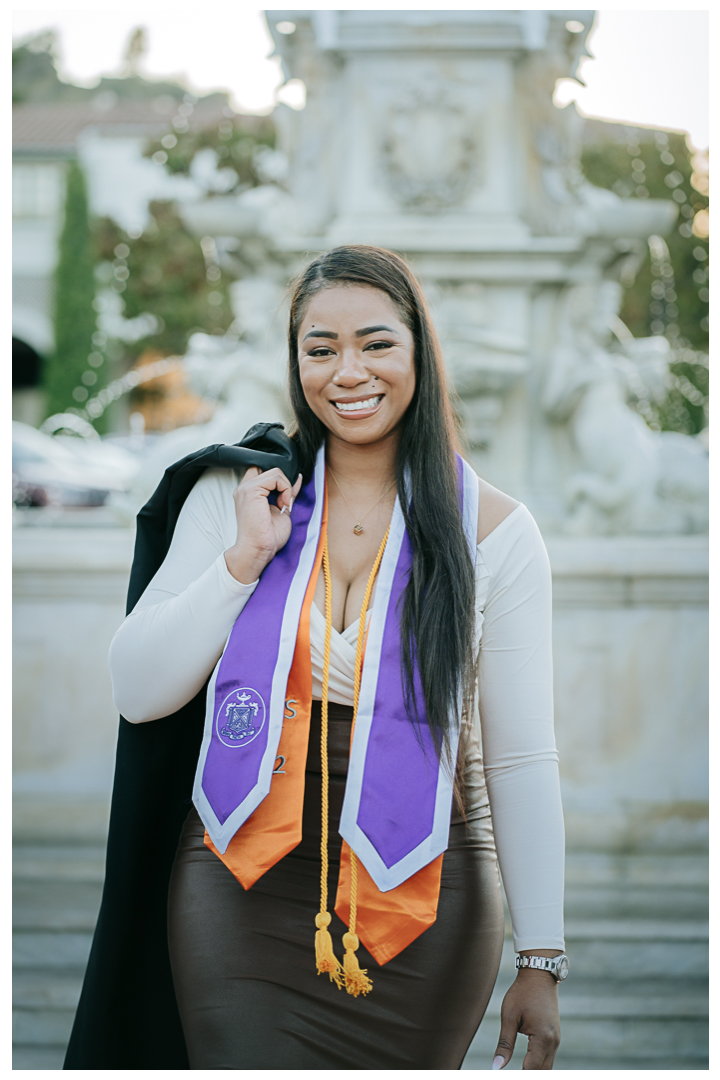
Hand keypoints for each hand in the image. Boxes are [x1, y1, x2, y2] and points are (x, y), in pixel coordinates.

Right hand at [224, 467, 302, 584]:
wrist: (258, 549)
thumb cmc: (267, 537)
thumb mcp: (281, 509)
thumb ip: (287, 493)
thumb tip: (297, 478)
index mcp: (249, 493)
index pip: (263, 472)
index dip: (278, 479)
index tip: (286, 495)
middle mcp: (244, 488)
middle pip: (270, 469)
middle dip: (283, 482)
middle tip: (285, 501)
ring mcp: (246, 488)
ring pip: (275, 472)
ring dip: (286, 487)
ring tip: (284, 505)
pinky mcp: (252, 490)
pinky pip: (276, 477)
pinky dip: (286, 488)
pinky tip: (283, 504)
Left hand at [492, 969, 560, 1069]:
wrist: (540, 974)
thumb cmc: (522, 993)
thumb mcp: (509, 1016)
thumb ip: (504, 1044)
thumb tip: (496, 1067)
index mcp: (542, 1038)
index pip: (530, 1069)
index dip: (518, 1076)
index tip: (502, 1074)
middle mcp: (553, 1042)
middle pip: (541, 1072)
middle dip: (527, 1075)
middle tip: (510, 1073)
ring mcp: (556, 1040)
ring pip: (546, 1068)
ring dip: (533, 1071)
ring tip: (518, 1070)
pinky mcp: (554, 1036)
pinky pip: (548, 1058)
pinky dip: (538, 1065)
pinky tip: (526, 1066)